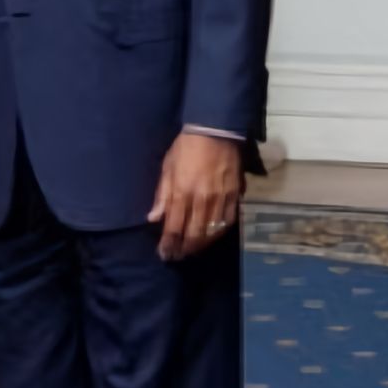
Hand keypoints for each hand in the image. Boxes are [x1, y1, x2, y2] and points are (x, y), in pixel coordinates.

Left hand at [148, 132, 241, 260]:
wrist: (215, 132)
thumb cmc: (186, 149)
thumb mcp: (167, 168)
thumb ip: (162, 196)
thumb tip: (153, 219)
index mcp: (182, 193)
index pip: (174, 228)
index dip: (169, 245)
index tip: (165, 254)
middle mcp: (202, 201)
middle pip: (194, 235)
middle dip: (184, 249)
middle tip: (178, 256)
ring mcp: (220, 200)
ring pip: (211, 232)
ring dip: (201, 245)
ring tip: (192, 250)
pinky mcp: (235, 196)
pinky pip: (228, 222)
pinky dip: (219, 233)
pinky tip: (212, 236)